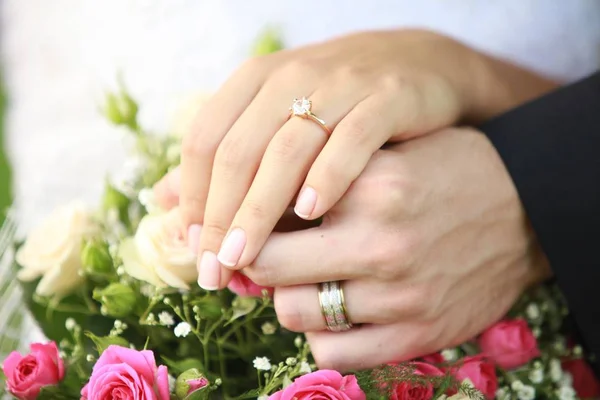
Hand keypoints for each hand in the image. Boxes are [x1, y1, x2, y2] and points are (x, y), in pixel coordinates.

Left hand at [176, 29, 555, 288]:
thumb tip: (164, 201)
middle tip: (214, 268)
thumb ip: (225, 154)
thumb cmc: (338, 104)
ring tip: (246, 257)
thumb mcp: (277, 118)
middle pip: (237, 150)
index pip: (204, 139)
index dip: (192, 196)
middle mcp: (291, 77)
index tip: (192, 246)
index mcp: (256, 81)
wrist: (415, 66)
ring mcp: (339, 86)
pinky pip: (351, 140)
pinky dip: (327, 176)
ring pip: (286, 149)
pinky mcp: (385, 100)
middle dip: (219, 215)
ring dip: (260, 208)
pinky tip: (311, 213)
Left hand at [237, 127, 547, 370]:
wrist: (525, 208)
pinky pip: (333, 351)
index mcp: (370, 183)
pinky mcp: (416, 333)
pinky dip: (321, 334)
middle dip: (254, 258)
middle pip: (267, 263)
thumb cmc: (448, 172)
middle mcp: (380, 240)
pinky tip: (335, 311)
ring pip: (291, 311)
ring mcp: (398, 294)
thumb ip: (329, 167)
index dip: (247, 213)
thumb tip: (257, 198)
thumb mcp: (390, 150)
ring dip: (287, 297)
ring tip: (304, 281)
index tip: (241, 220)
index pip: (269, 205)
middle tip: (260, 252)